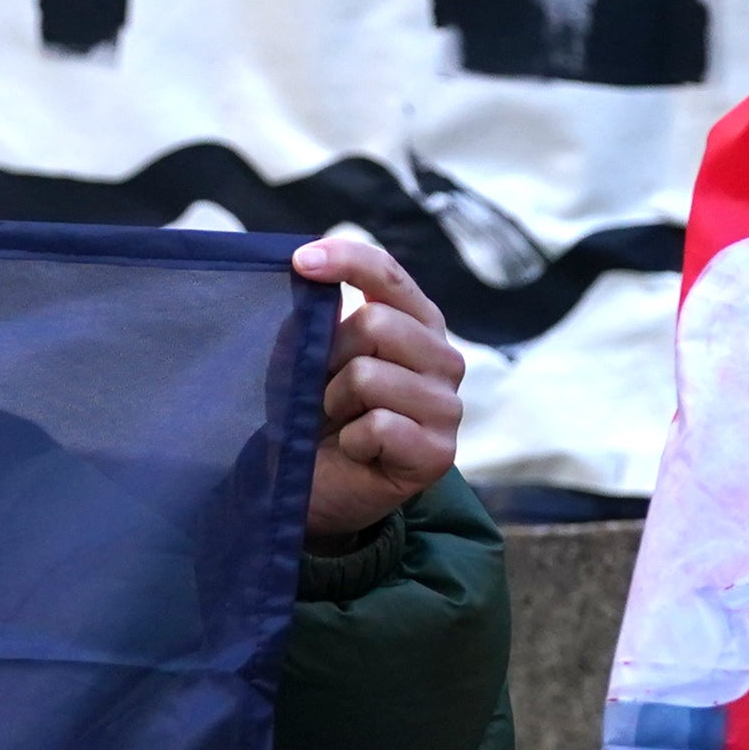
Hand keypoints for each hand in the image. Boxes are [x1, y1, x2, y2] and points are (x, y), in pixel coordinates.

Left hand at [295, 234, 465, 546]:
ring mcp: (447, 406)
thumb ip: (316, 317)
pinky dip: (352, 441)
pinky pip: (379, 426)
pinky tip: (359, 451)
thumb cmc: (313, 415)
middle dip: (331, 357)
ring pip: (370, 376)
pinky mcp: (439, 452)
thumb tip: (311, 275)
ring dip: (335, 403)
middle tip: (324, 390)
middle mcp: (442, 358)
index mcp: (416, 323)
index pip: (388, 274)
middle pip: (376, 324)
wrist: (315, 488)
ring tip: (341, 423)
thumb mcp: (305, 356)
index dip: (346, 260)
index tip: (301, 262)